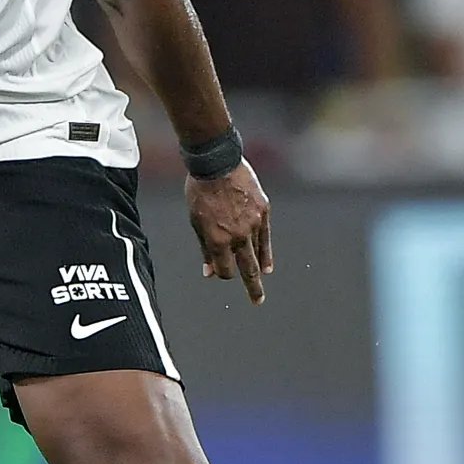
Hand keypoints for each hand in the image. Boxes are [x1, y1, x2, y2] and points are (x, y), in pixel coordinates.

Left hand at [187, 160, 272, 304]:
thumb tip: (209, 272)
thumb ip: (205, 248)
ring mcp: (253, 223)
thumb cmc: (200, 191)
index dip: (223, 273)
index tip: (221, 272)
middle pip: (247, 269)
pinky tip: (268, 266)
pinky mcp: (263, 211)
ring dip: (259, 270)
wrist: (216, 162)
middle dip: (252, 288)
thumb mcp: (196, 221)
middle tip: (257, 301)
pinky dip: (267, 253)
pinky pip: (266, 237)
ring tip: (261, 282)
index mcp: (217, 239)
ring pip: (257, 253)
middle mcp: (237, 235)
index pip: (225, 270)